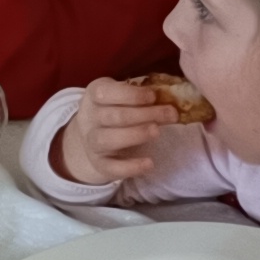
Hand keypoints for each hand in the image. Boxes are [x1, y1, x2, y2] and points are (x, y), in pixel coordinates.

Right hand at [54, 77, 178, 187]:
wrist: (94, 141)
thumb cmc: (116, 112)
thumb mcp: (123, 99)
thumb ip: (141, 98)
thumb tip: (170, 99)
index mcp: (94, 95)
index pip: (104, 92)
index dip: (130, 94)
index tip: (153, 96)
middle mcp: (89, 118)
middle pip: (113, 116)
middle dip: (143, 114)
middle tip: (170, 114)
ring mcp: (92, 142)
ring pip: (107, 139)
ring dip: (135, 135)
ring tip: (157, 132)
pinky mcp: (100, 164)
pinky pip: (112, 167)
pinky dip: (130, 167)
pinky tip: (149, 163)